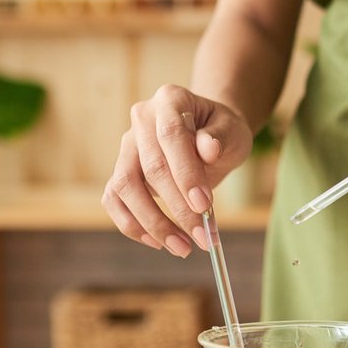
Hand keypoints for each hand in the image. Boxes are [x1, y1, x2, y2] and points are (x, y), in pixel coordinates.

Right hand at [102, 84, 252, 256]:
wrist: (209, 135)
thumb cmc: (222, 132)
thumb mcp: (233, 130)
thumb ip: (221, 138)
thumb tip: (207, 149)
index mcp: (170, 100)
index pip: (171, 135)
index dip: (186, 172)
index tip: (205, 205)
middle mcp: (141, 120)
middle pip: (149, 167)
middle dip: (177, 207)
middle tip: (203, 237)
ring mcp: (126, 146)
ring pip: (125, 187)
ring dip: (152, 223)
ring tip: (183, 248)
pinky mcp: (121, 171)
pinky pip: (114, 200)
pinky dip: (132, 225)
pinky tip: (158, 243)